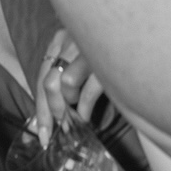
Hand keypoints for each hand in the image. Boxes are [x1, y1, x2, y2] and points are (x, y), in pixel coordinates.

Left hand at [34, 29, 106, 144]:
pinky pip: (88, 90)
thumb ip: (57, 82)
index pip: (41, 76)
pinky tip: (86, 117)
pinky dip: (85, 108)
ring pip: (66, 83)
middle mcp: (71, 40)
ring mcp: (88, 48)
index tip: (41, 133)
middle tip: (61, 126)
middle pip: (49, 83)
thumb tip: (38, 123)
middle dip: (52, 111)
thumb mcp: (75, 60)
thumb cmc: (104, 53)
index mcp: (60, 40)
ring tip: (79, 110)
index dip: (40, 109)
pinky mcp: (105, 60)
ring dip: (71, 102)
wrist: (132, 37)